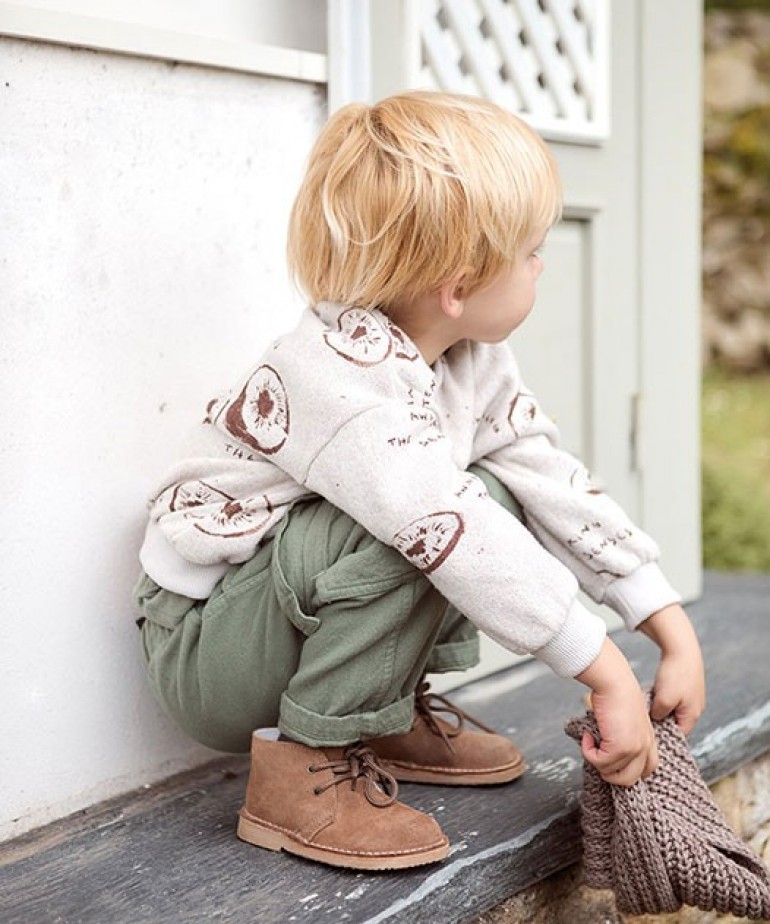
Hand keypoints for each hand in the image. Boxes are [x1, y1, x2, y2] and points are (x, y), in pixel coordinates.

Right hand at [576, 638, 657, 785]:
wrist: (613, 681)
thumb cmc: (615, 694)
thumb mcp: (624, 720)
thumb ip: (622, 737)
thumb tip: (604, 751)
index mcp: (649, 740)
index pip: (646, 770)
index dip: (626, 770)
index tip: (609, 759)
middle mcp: (646, 747)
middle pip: (629, 780)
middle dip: (609, 772)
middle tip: (596, 754)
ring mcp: (635, 749)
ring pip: (612, 775)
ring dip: (596, 760)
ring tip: (590, 741)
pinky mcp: (621, 748)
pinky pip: (600, 763)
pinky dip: (588, 752)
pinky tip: (587, 736)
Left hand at [639, 604, 705, 734]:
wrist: (682, 647)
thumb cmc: (676, 673)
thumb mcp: (664, 700)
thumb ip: (659, 714)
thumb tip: (655, 718)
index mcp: (692, 714)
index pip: (678, 734)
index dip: (663, 733)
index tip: (648, 729)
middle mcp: (695, 707)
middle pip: (675, 721)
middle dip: (661, 718)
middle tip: (647, 713)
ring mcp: (691, 696)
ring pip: (672, 708)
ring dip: (660, 705)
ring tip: (651, 699)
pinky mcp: (686, 685)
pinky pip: (673, 696)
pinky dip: (663, 695)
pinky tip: (655, 689)